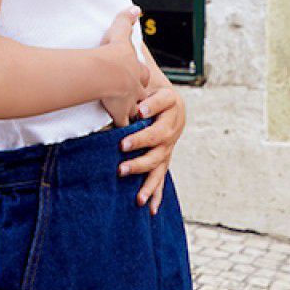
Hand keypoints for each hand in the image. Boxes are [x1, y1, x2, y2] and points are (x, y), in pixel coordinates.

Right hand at [99, 8, 150, 127]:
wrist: (109, 72)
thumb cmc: (113, 52)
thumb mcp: (121, 32)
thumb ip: (126, 20)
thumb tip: (135, 8)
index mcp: (137, 70)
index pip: (142, 75)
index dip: (138, 77)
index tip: (134, 79)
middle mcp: (137, 88)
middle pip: (142, 95)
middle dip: (139, 99)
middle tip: (134, 102)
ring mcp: (130, 102)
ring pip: (135, 112)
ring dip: (133, 115)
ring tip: (129, 120)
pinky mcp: (121, 114)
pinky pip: (122, 124)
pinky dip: (120, 129)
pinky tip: (116, 133)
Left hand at [118, 81, 185, 214]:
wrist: (168, 103)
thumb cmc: (151, 91)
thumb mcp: (146, 81)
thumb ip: (135, 82)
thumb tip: (117, 80)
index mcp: (170, 104)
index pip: (162, 103)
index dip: (152, 106)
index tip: (140, 109)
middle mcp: (172, 127)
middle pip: (158, 137)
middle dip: (140, 142)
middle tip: (122, 146)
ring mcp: (168, 147)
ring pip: (158, 161)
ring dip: (143, 172)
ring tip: (126, 178)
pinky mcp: (164, 160)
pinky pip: (160, 178)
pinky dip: (156, 193)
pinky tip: (151, 209)